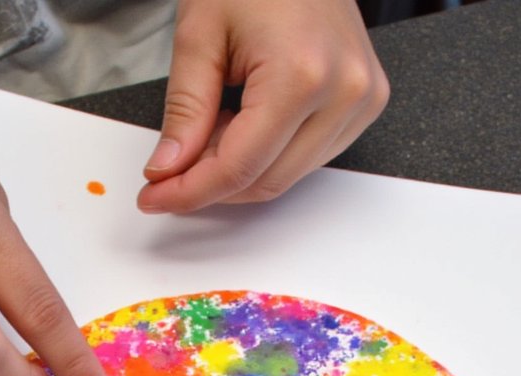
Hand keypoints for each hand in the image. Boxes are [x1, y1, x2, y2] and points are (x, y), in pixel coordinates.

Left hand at [138, 0, 388, 212]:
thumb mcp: (200, 34)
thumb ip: (185, 111)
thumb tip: (168, 170)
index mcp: (302, 73)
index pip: (239, 167)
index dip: (190, 191)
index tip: (154, 197)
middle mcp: (343, 92)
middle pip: (265, 181)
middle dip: (212, 182)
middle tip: (173, 164)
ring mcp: (361, 100)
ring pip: (287, 177)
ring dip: (241, 168)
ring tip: (215, 124)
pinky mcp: (366, 103)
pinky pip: (309, 158)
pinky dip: (269, 155)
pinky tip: (246, 121)